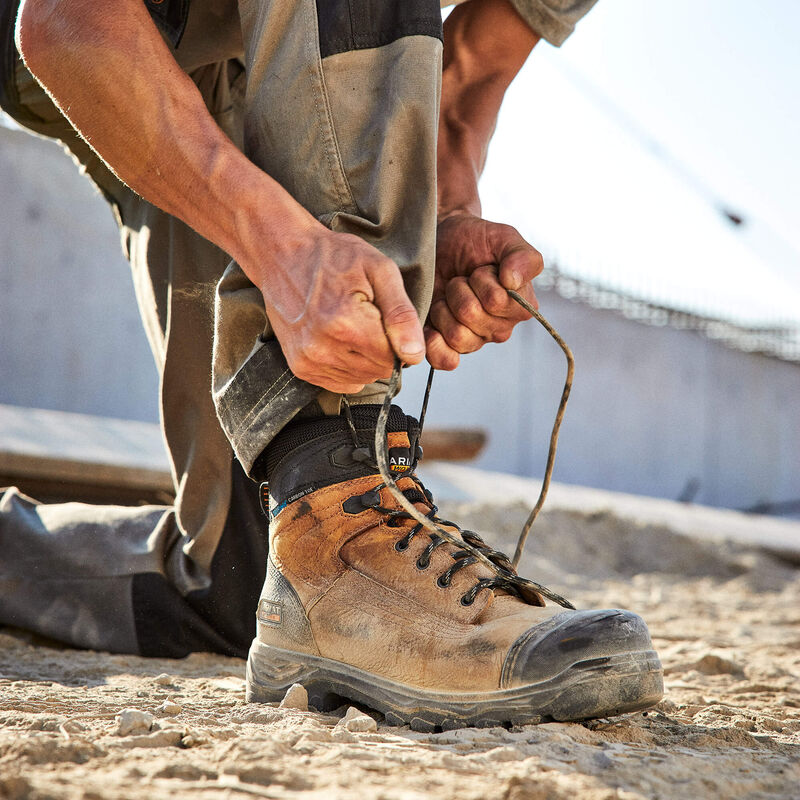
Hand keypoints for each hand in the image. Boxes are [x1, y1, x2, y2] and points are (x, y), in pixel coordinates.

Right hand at [262, 227, 424, 393]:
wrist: (284, 255)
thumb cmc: (332, 257)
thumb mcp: (379, 271)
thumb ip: (401, 314)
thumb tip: (414, 354)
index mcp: (345, 324)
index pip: (394, 358)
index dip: (398, 339)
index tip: (384, 316)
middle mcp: (323, 348)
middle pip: (379, 371)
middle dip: (382, 348)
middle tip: (367, 317)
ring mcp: (308, 361)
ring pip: (362, 379)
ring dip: (365, 358)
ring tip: (350, 325)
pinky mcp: (300, 368)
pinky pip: (342, 383)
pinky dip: (348, 366)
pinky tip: (340, 339)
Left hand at [425, 214, 542, 369]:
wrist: (443, 242)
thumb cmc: (476, 240)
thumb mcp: (504, 237)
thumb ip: (522, 256)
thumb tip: (513, 282)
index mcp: (519, 306)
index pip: (497, 302)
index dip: (484, 281)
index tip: (482, 269)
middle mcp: (499, 328)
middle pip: (472, 317)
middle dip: (460, 290)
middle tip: (460, 280)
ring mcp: (473, 340)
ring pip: (456, 336)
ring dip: (444, 307)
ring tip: (448, 294)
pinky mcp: (446, 346)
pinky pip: (444, 360)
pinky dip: (434, 343)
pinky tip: (432, 323)